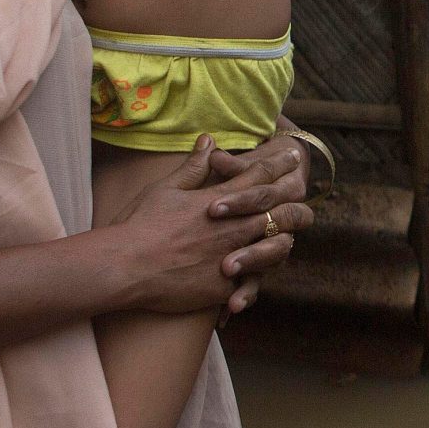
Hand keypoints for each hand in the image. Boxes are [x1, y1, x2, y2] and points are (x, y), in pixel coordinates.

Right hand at [110, 139, 310, 315]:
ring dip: (284, 239)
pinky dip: (256, 279)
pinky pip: (253, 284)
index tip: (293, 156)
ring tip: (290, 235)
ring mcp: (234, 258)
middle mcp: (235, 227)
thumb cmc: (140, 224)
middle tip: (301, 193)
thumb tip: (210, 140)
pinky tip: (260, 275)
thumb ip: (193, 167)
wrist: (127, 266)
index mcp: (222, 200)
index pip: (261, 176)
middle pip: (282, 211)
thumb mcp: (166, 189)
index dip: (280, 163)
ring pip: (278, 247)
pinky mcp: (226, 287)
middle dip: (295, 201)